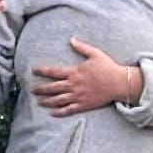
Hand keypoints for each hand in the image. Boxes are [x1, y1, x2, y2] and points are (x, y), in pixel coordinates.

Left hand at [30, 38, 145, 115]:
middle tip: (32, 90)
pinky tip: (52, 113)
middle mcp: (73, 85)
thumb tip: (71, 39)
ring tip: (38, 102)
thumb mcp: (95, 54)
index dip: (42, 71)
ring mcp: (78, 96)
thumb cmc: (108, 67)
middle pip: (52, 88)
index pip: (53, 72)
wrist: (120, 83)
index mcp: (74, 72)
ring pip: (57, 100)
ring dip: (46, 101)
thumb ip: (81, 47)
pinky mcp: (83, 105)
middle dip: (40, 89)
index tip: (33, 70)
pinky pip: (68, 110)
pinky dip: (59, 112)